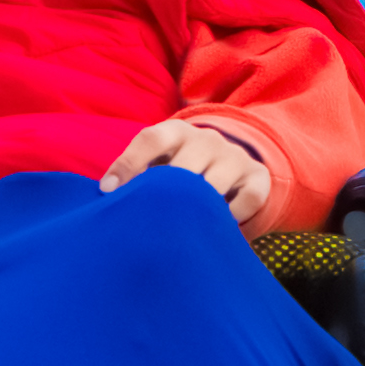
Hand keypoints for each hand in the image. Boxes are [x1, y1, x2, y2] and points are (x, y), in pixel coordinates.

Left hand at [102, 111, 280, 228]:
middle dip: (165, 197)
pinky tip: (218, 228)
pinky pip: (247, 201)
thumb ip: (137, 177)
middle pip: (182, 167)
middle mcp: (206, 139)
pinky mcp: (258, 177)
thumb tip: (106, 198)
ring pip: (213, 186)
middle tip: (149, 223)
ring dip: (197, 212)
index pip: (150, 140)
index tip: (109, 193)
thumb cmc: (180, 172)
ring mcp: (234, 156)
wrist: (232, 164)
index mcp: (176, 132)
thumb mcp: (159, 165)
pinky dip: (232, 218)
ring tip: (181, 233)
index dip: (128, 164)